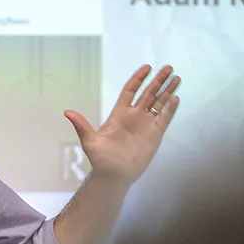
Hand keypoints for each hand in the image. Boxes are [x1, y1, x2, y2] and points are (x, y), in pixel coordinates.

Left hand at [65, 65, 180, 184]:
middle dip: (158, 80)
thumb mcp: (90, 141)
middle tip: (168, 67)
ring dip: (167, 91)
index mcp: (119, 113)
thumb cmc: (101, 159)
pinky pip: (164, 119)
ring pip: (159, 103)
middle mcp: (134, 116)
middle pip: (148, 93)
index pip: (131, 90)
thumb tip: (67, 112)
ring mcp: (145, 125)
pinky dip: (170, 109)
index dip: (139, 78)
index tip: (148, 67)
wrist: (114, 176)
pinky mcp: (155, 135)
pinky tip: (176, 98)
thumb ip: (82, 125)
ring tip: (177, 78)